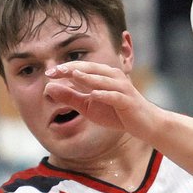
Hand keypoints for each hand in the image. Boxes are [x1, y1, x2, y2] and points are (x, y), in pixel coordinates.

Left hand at [44, 61, 160, 136]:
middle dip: (73, 69)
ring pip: (103, 80)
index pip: (81, 68)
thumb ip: (70, 97)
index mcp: (103, 76)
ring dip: (88, 78)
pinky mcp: (128, 101)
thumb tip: (49, 87)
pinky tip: (93, 95)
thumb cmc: (116, 113)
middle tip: (56, 71)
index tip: (48, 73)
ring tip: (73, 76)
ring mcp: (122, 88)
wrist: (144, 124)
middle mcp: (113, 77)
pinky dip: (104, 95)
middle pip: (91, 69)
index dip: (65, 69)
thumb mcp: (88, 106)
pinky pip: (115, 96)